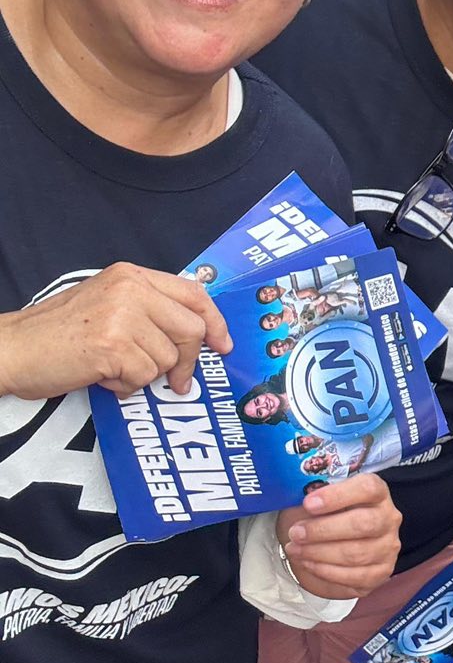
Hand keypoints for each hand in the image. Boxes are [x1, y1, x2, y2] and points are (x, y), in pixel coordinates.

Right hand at [0, 263, 231, 399]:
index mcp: (131, 275)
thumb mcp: (107, 302)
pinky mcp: (113, 347)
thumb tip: (196, 332)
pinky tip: (104, 377)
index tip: (222, 344)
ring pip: (168, 359)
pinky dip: (126, 387)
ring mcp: (122, 317)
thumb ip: (148, 309)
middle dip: (187, 361)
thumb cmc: (58, 332)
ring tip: (115, 369)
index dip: (214, 321)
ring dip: (145, 375)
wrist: (14, 348)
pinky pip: (144, 377)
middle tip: (179, 381)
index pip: (193, 292)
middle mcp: (130, 290)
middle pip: (191, 329)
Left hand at [278, 474, 400, 599]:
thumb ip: (312, 496)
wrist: (336, 542)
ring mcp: (388, 546)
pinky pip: (355, 576)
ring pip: (356, 554)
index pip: (367, 489)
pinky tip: (308, 563)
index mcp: (377, 492)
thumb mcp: (320, 498)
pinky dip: (326, 571)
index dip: (336, 496)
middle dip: (323, 530)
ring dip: (319, 553)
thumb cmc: (328, 515)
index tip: (308, 503)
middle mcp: (388, 518)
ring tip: (295, 549)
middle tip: (296, 533)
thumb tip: (292, 497)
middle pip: (363, 524)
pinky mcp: (381, 571)